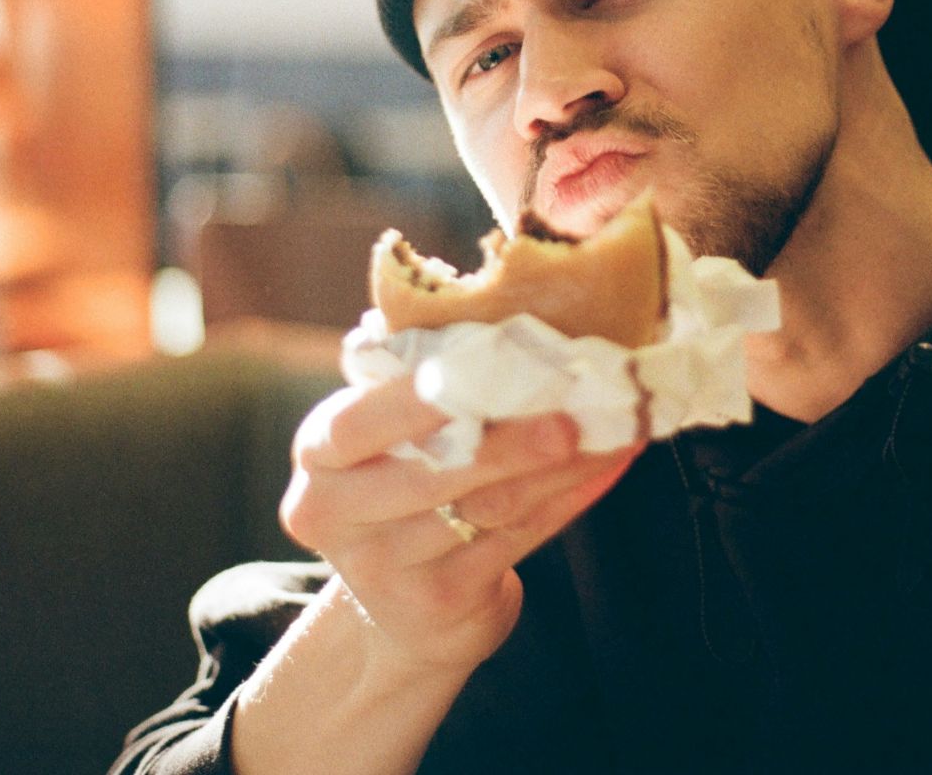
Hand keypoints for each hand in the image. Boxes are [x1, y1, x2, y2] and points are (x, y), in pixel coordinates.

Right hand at [278, 376, 640, 671]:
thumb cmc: (403, 488)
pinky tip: (606, 466)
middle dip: (513, 438)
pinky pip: (518, 538)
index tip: (482, 368)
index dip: (416, 402)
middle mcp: (337, 516)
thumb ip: (418, 388)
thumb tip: (504, 321)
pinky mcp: (442, 601)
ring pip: (488, 505)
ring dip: (558, 465)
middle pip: (435, 471)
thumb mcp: (384, 441)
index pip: (358, 425)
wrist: (401, 611)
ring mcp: (387, 569)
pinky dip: (567, 498)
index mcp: (319, 456)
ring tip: (612, 427)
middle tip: (576, 408)